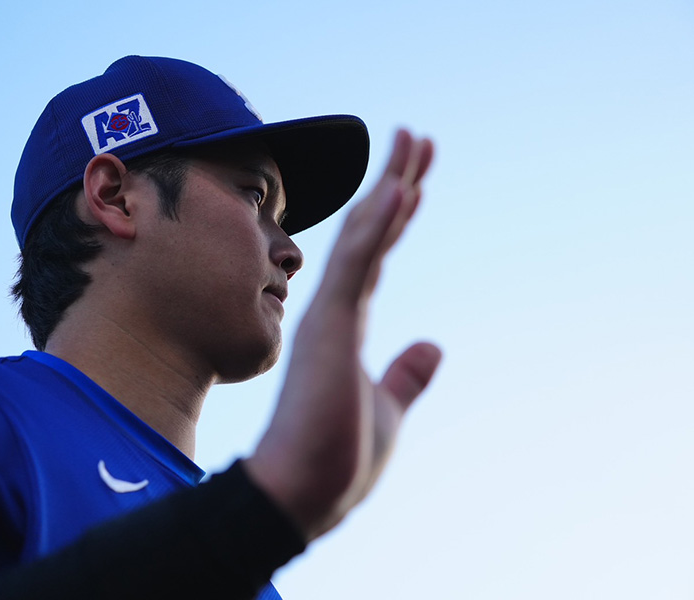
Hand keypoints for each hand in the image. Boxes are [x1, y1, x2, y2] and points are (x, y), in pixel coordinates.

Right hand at [245, 129, 441, 540]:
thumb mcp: (388, 407)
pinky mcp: (329, 328)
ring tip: (415, 141)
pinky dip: (377, 226)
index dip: (396, 214)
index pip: (376, 256)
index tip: (414, 178)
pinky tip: (400, 190)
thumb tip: (433, 347)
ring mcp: (330, 316)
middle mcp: (337, 312)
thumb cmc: (339, 458)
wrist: (302, 493)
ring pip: (363, 236)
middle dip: (397, 182)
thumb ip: (407, 374)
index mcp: (348, 327)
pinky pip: (357, 266)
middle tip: (418, 138)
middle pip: (371, 232)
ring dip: (392, 186)